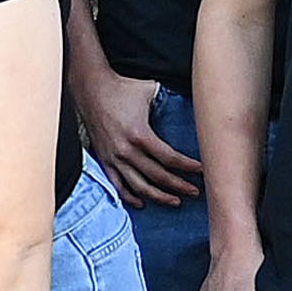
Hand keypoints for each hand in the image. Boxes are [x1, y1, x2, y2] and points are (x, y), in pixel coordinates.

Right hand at [82, 72, 199, 210]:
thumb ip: (167, 101)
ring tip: (175, 201)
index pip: (170, 159)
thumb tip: (185, 104)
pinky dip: (129, 196)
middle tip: (195, 192)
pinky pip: (117, 184)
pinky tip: (141, 203)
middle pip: (158, 176)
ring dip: (158, 196)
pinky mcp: (104, 159)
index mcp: (140, 135)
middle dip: (179, 186)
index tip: (201, 171)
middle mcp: (126, 150)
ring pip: (139, 186)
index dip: (188, 167)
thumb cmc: (122, 87)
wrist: (90, 88)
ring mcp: (114, 157)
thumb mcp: (150, 91)